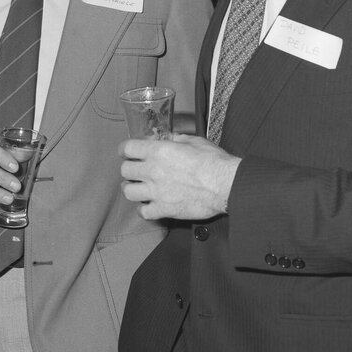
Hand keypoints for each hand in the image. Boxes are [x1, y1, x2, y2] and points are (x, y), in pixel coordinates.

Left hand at [120, 133, 240, 220]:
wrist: (226, 184)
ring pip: (128, 192)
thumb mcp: (193, 141)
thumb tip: (168, 139)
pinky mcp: (165, 209)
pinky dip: (144, 209)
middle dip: (129, 168)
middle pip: (125, 170)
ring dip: (132, 188)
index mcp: (158, 151)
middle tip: (136, 169)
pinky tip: (150, 204)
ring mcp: (157, 192)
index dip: (125, 149)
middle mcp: (153, 170)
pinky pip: (143, 212)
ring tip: (138, 187)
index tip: (128, 152)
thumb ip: (175, 139)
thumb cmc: (213, 161)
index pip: (127, 148)